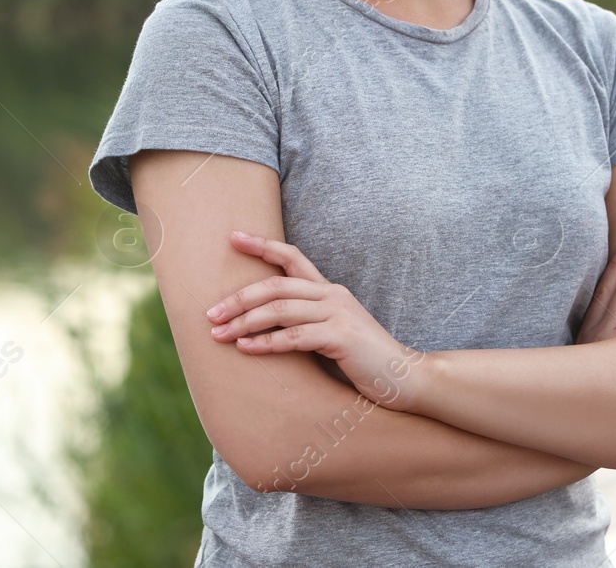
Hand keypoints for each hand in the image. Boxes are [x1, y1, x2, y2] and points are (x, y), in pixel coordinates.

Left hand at [206, 231, 426, 411]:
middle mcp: (333, 295)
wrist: (405, 377)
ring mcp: (338, 314)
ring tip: (219, 334)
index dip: (262, 245)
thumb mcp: (332, 332)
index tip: (233, 237)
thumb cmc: (364, 360)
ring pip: (280, 309)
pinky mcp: (341, 337)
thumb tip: (265, 325)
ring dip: (245, 321)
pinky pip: (295, 337)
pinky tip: (246, 348)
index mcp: (330, 290)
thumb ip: (307, 322)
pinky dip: (266, 342)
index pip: (292, 257)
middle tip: (210, 313)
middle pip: (276, 285)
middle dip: (239, 297)